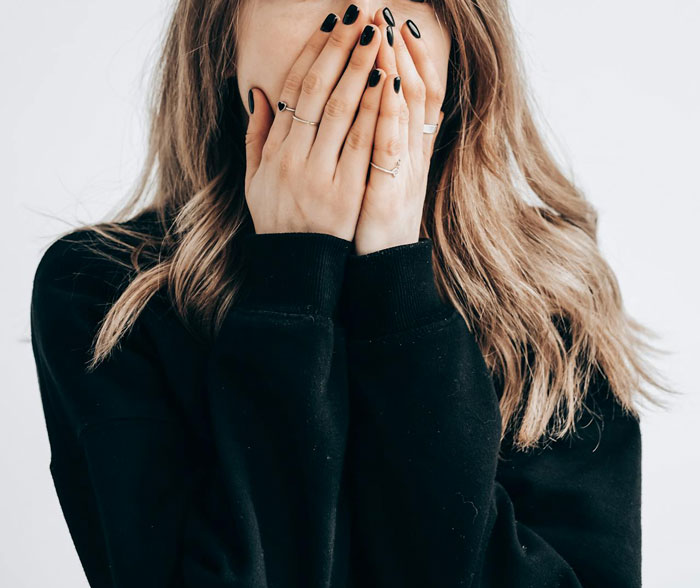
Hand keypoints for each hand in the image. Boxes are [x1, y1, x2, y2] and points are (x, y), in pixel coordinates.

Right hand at [244, 5, 388, 242]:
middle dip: (342, 49)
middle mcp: (295, 159)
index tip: (331, 25)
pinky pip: (362, 144)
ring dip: (361, 69)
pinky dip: (374, 111)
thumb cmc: (278, 221)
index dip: (312, 54)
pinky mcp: (347, 193)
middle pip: (319, 92)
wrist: (297, 268)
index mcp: (274, 153)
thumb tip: (259, 94)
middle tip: (361, 14)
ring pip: (341, 112)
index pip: (293, 92)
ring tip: (378, 35)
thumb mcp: (254, 180)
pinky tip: (388, 82)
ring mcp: (321, 176)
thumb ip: (256, 137)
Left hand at [353, 9, 444, 254]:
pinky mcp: (390, 192)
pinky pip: (392, 146)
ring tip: (388, 31)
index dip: (404, 58)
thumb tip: (375, 111)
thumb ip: (373, 143)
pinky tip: (389, 84)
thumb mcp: (375, 178)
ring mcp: (403, 173)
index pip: (409, 94)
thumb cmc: (371, 222)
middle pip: (412, 91)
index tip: (393, 23)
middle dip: (398, 50)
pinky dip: (391, 113)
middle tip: (386, 12)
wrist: (379, 269)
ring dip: (399, 68)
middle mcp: (410, 156)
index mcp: (403, 150)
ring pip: (407, 111)